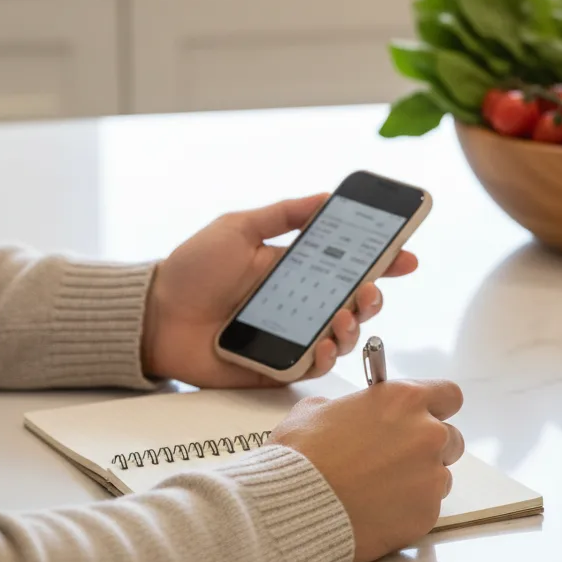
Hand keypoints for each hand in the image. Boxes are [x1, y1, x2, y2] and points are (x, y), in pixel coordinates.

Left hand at [141, 194, 417, 387]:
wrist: (155, 315)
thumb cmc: (191, 269)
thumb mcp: (238, 228)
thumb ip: (283, 215)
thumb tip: (326, 196)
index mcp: (294, 269)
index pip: (349, 264)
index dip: (382, 261)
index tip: (406, 256)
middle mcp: (299, 303)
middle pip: (355, 303)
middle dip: (373, 296)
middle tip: (369, 291)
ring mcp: (291, 336)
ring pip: (342, 336)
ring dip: (352, 326)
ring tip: (341, 318)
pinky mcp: (277, 365)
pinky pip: (314, 366)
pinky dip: (326, 357)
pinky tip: (322, 346)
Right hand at [270, 380, 464, 561]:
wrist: (293, 507)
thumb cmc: (302, 455)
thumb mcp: (315, 410)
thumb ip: (346, 407)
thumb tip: (349, 416)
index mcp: (404, 399)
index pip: (448, 395)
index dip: (436, 406)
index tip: (424, 415)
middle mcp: (427, 433)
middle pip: (451, 438)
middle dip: (428, 447)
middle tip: (396, 459)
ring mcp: (431, 476)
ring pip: (441, 476)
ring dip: (419, 479)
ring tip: (380, 489)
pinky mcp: (427, 514)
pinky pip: (427, 507)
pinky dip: (408, 509)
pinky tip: (377, 510)